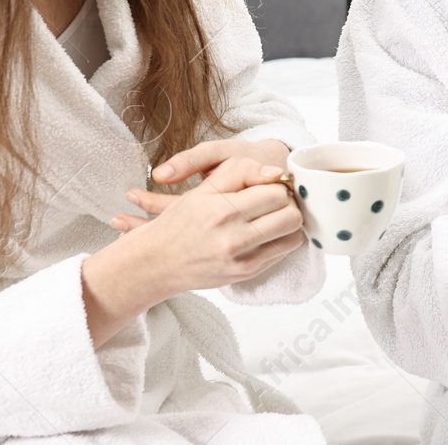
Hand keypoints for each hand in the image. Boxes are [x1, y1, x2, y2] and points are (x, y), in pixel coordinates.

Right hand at [103, 156, 306, 296]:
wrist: (155, 263)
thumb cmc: (179, 222)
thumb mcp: (203, 190)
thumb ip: (240, 173)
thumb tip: (275, 173)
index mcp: (222, 211)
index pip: (276, 192)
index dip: (277, 185)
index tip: (268, 184)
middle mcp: (232, 238)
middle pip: (291, 214)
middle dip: (287, 203)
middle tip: (273, 199)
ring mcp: (241, 260)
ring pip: (292, 234)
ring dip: (287, 221)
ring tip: (271, 215)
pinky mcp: (246, 274)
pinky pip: (282, 252)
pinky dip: (280, 239)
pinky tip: (265, 232)